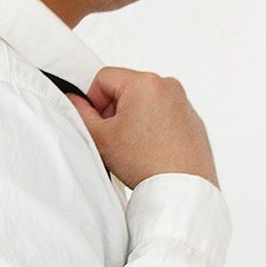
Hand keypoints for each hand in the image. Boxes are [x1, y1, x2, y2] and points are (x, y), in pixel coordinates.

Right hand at [68, 67, 219, 189]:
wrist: (181, 187)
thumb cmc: (147, 163)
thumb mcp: (102, 138)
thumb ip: (81, 114)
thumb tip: (74, 101)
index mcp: (144, 83)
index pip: (103, 78)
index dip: (93, 102)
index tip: (98, 125)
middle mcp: (167, 85)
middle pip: (125, 90)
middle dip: (114, 113)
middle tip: (115, 141)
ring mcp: (182, 102)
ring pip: (144, 104)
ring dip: (132, 122)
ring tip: (134, 149)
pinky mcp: (191, 120)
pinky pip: (163, 117)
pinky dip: (152, 130)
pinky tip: (150, 152)